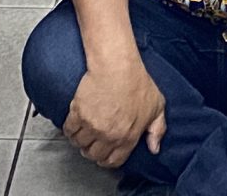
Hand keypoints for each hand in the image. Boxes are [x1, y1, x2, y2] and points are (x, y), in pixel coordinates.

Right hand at [62, 53, 168, 170]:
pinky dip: (69, 130)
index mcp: (128, 137)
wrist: (117, 65)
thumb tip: (154, 148)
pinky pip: (69, 130)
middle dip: (92, 151)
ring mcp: (92, 126)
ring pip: (79, 144)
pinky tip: (72, 125)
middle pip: (94, 154)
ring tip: (81, 134)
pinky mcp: (78, 113)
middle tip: (91, 143)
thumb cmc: (137, 82)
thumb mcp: (157, 106)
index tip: (103, 155)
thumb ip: (157, 129)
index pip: (113, 161)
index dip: (107, 159)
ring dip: (79, 141)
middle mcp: (109, 136)